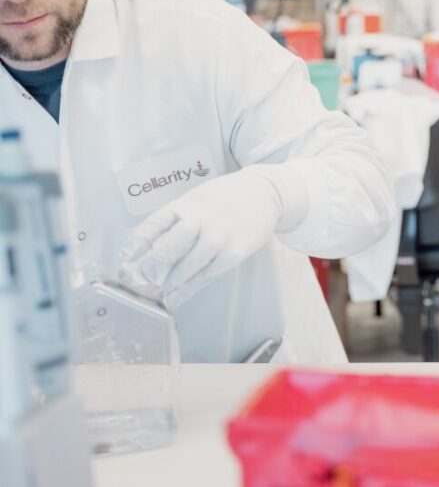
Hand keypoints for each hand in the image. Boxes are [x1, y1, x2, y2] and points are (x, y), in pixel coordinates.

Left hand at [119, 165, 304, 303]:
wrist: (264, 194)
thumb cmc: (226, 198)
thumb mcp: (198, 198)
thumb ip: (177, 219)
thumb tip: (152, 246)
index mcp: (186, 204)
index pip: (155, 224)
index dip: (137, 243)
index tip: (125, 257)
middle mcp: (201, 219)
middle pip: (169, 246)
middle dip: (152, 266)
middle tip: (142, 278)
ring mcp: (218, 237)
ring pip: (187, 266)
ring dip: (171, 281)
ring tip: (161, 290)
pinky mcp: (234, 253)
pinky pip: (207, 275)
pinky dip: (191, 286)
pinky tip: (181, 292)